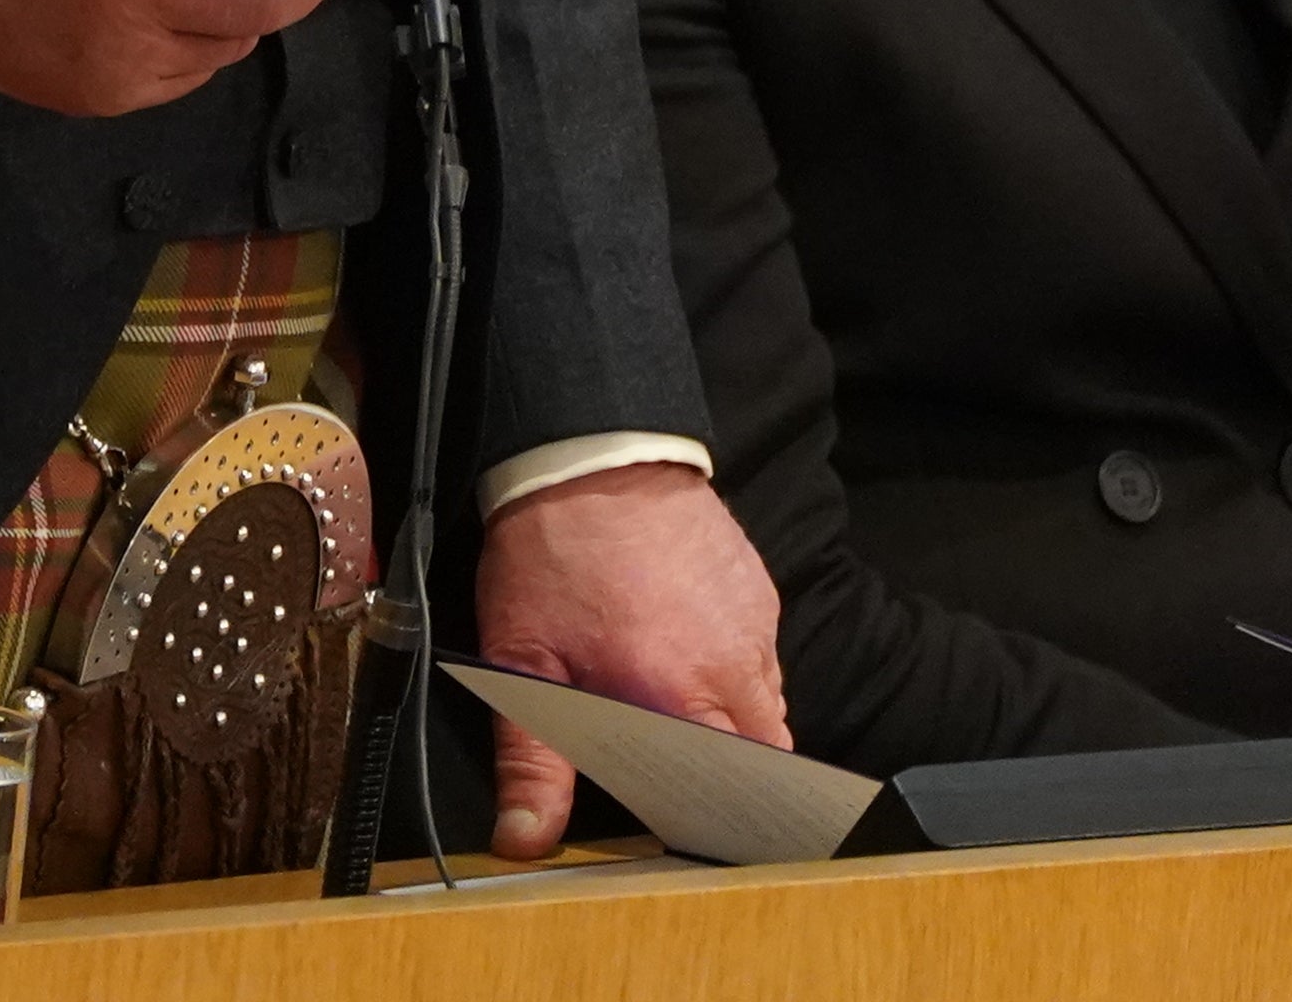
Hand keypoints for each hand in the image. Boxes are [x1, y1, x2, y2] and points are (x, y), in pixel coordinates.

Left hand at [472, 463, 785, 861]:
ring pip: (770, 705)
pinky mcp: (759, 588)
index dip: (707, 811)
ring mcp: (754, 622)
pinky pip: (764, 654)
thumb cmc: (551, 555)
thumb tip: (525, 837)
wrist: (589, 453)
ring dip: (735, 720)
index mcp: (679, 695)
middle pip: (766, 754)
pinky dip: (736, 669)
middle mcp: (732, 664)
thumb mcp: (521, 663)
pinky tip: (687, 653)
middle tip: (679, 767)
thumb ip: (531, 760)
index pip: (732, 790)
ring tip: (678, 707)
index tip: (678, 813)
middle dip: (733, 775)